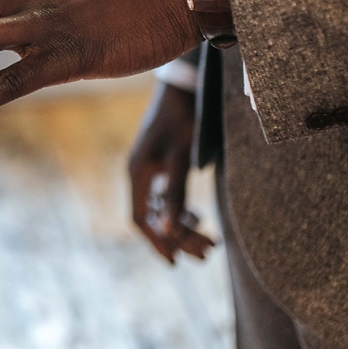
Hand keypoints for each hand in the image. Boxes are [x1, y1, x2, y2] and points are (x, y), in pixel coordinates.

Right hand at [128, 84, 214, 263]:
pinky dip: (182, 209)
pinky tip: (199, 217)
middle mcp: (140, 174)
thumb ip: (175, 195)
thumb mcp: (181, 159)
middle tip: (207, 254)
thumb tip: (169, 234)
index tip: (176, 262)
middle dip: (179, 238)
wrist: (185, 86)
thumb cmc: (183, 120)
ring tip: (210, 242)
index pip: (140, 219)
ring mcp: (150, 168)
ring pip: (162, 207)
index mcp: (138, 174)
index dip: (156, 242)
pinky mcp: (162, 162)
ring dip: (183, 226)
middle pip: (154, 216)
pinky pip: (167, 195)